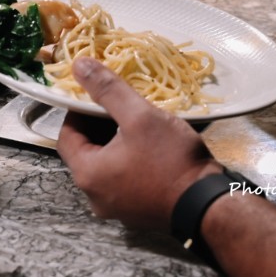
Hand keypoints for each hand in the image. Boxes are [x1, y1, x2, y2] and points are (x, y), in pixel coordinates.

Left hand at [55, 57, 218, 230]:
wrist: (209, 206)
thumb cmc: (171, 160)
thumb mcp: (139, 116)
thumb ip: (108, 89)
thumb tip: (79, 64)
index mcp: (87, 174)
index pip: (66, 135)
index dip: (78, 111)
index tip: (98, 95)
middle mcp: (94, 196)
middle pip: (86, 151)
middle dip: (99, 125)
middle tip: (121, 105)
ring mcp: (116, 208)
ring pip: (106, 165)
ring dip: (116, 142)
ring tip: (137, 122)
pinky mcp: (136, 212)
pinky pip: (123, 180)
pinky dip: (130, 160)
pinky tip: (150, 146)